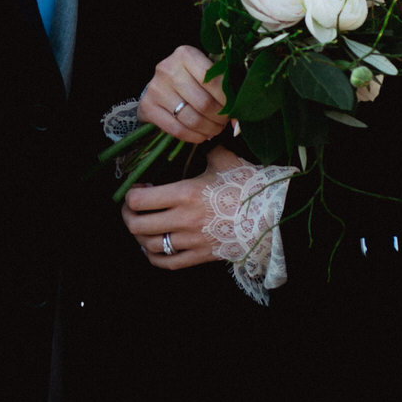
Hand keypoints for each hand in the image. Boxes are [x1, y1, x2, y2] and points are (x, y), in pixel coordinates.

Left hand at [122, 145, 246, 269]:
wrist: (272, 215)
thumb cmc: (249, 185)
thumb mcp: (225, 160)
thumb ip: (207, 149)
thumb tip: (202, 138)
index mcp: (185, 194)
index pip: (139, 200)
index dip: (130, 195)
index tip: (137, 188)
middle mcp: (183, 220)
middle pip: (137, 225)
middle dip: (128, 215)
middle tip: (133, 208)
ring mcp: (191, 241)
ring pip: (149, 245)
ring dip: (139, 236)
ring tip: (143, 226)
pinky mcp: (200, 256)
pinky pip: (168, 263)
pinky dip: (154, 256)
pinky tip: (154, 247)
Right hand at [138, 45, 227, 145]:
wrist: (160, 85)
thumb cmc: (190, 78)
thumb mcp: (207, 73)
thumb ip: (226, 90)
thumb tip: (238, 124)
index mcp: (185, 54)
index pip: (214, 81)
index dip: (228, 100)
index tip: (235, 109)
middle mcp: (167, 68)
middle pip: (204, 103)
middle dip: (220, 118)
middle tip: (225, 121)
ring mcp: (155, 88)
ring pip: (192, 119)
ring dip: (209, 129)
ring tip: (215, 129)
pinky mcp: (148, 107)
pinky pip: (177, 130)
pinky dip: (194, 137)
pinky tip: (202, 135)